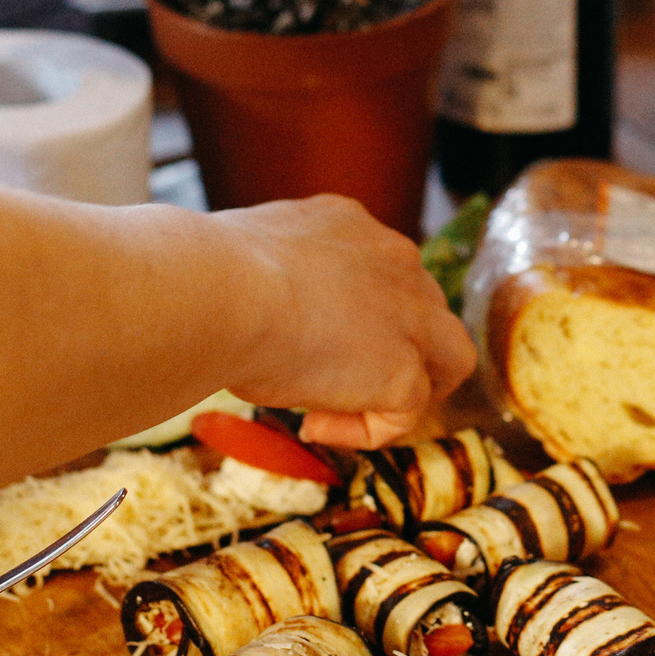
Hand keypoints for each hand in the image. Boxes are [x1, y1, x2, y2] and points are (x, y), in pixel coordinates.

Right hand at [215, 194, 477, 446]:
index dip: (356, 314)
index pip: (380, 271)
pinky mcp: (405, 369)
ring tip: (339, 411)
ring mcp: (409, 314)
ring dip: (402, 392)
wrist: (217, 291)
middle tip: (332, 382)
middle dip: (390, 351)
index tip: (304, 337)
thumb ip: (271, 280)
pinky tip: (314, 425)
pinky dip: (366, 430)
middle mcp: (394, 258)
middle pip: (424, 312)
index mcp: (350, 224)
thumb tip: (252, 315)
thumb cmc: (207, 277)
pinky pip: (406, 412)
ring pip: (447, 358)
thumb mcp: (248, 261)